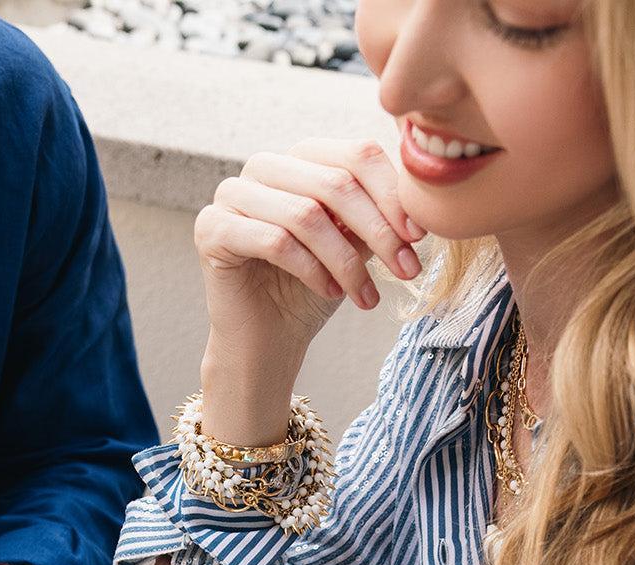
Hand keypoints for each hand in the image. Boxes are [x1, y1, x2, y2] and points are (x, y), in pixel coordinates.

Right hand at [195, 140, 424, 443]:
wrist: (269, 341)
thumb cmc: (314, 290)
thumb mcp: (357, 246)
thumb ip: (378, 214)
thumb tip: (423, 196)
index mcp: (301, 158)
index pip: (355, 154)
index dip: (393, 194)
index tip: (420, 237)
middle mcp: (263, 167)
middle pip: (333, 181)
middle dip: (378, 230)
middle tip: (406, 271)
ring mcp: (231, 194)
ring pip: (305, 213)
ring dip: (346, 260)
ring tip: (366, 296)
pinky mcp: (211, 229)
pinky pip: (274, 241)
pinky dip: (311, 270)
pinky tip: (329, 293)